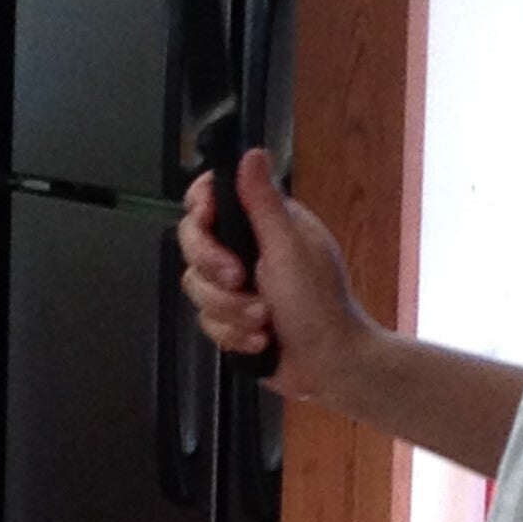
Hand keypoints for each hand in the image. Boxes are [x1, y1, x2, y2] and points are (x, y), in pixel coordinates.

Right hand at [176, 148, 374, 405]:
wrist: (329, 366)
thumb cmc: (321, 307)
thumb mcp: (289, 248)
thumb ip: (263, 202)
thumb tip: (252, 155)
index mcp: (265, 223)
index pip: (211, 198)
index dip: (201, 210)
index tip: (207, 221)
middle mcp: (247, 250)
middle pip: (193, 245)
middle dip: (213, 270)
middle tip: (239, 279)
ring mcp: (237, 286)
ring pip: (197, 289)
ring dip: (231, 311)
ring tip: (263, 320)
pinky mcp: (231, 318)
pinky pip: (208, 322)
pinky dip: (234, 335)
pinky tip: (261, 340)